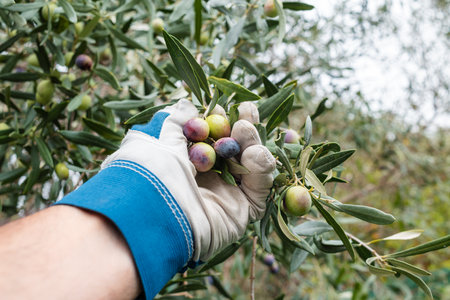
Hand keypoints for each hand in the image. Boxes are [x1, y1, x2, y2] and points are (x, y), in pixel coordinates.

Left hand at [103, 99, 275, 260]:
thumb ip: (177, 122)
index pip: (213, 138)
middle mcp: (210, 179)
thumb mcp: (160, 142)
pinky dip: (262, 168)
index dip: (220, 121)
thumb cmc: (153, 175)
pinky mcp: (242, 210)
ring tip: (243, 129)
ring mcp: (227, 194)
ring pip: (252, 165)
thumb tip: (186, 105)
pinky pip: (259, 188)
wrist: (156, 214)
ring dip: (252, 142)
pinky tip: (254, 154)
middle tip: (245, 110)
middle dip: (244, 127)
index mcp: (189, 164)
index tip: (221, 107)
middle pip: (237, 150)